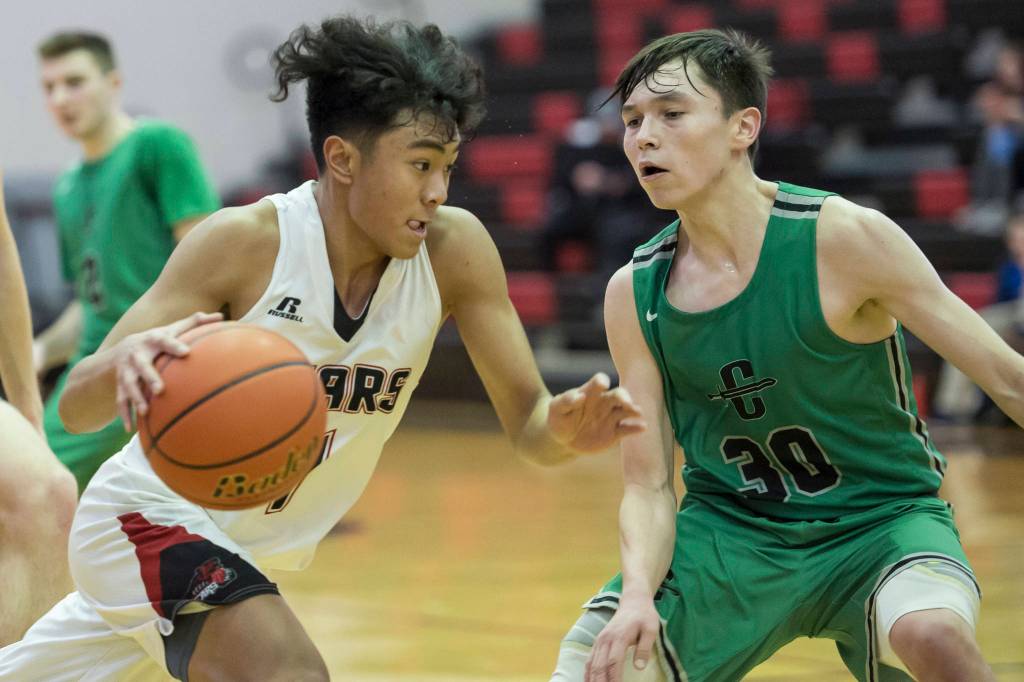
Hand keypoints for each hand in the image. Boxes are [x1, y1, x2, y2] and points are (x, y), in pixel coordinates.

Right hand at [113, 312, 221, 429]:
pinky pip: (120, 401)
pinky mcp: (120, 386)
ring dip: (135, 398)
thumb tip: (220, 316)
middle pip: (142, 366)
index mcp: (152, 340)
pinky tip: (129, 428)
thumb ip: (195, 323)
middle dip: (150, 377)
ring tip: (145, 411)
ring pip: (128, 385)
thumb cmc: (158, 340)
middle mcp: (136, 355)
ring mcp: (126, 371)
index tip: (187, 352)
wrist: (122, 348)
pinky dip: (124, 414)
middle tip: (160, 390)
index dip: (174, 345)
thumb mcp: (173, 329)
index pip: (164, 341)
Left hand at [548, 373, 645, 452]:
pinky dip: (636, 428)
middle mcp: (604, 402)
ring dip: (633, 410)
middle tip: (627, 402)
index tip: (602, 384)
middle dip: (624, 396)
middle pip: (618, 395)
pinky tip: (643, 427)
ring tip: (638, 412)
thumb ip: (566, 401)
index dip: (601, 382)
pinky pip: (627, 429)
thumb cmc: (560, 418)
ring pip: (625, 411)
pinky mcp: (615, 432)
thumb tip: (579, 396)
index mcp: (590, 392)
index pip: (598, 382)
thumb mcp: (557, 409)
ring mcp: (611, 417)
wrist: (564, 439)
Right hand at [586, 598, 661, 681]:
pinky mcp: (598, 642)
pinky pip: (590, 660)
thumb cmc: (644, 616)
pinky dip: (588, 673)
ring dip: (593, 680)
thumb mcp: (651, 629)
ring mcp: (600, 640)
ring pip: (592, 664)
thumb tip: (639, 667)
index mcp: (619, 637)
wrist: (633, 602)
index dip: (614, 679)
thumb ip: (645, 648)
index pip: (613, 663)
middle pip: (600, 666)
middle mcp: (606, 639)